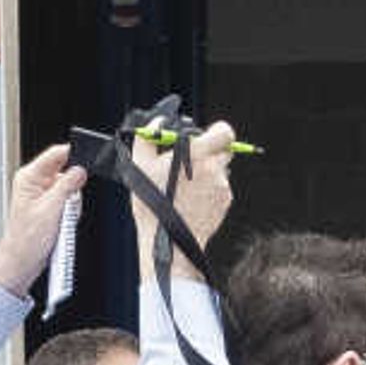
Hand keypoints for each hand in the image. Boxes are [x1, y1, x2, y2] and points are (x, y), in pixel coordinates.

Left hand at [0, 144, 85, 298]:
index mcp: (29, 177)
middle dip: (73, 190)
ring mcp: (41, 196)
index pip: (55, 154)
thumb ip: (67, 186)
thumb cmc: (26, 240)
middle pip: (65, 173)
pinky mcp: (47, 208)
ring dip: (71, 205)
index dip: (72, 155)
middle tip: (67, 206)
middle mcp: (34, 184)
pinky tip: (62, 224)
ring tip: (62, 220)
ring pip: (68, 190)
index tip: (88, 160)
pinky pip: (66, 204)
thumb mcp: (51, 209)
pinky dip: (69, 214)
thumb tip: (79, 171)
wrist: (22, 261)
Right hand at [126, 117, 240, 257]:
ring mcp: (222, 189)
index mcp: (198, 154)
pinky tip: (190, 198)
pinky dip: (208, 190)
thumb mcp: (140, 163)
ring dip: (207, 173)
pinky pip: (220, 189)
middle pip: (223, 151)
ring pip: (220, 171)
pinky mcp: (224, 204)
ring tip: (185, 184)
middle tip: (190, 160)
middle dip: (209, 152)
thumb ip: (150, 136)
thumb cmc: (153, 203)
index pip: (224, 133)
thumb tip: (159, 123)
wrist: (168, 241)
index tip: (205, 136)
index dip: (217, 132)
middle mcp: (215, 170)